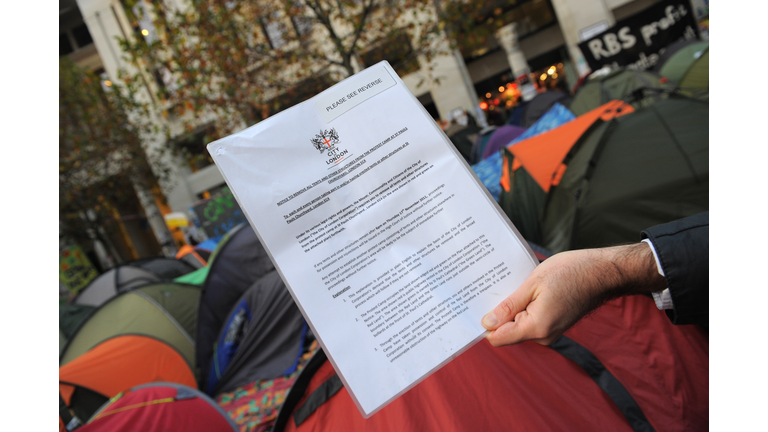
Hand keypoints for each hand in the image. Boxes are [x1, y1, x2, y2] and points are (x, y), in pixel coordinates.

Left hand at [481, 243, 665, 345]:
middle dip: (499, 314)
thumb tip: (487, 324)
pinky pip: (531, 321)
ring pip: (519, 326)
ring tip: (517, 285)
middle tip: (496, 287)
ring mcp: (551, 332)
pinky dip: (525, 308)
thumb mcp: (533, 284)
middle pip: (507, 333)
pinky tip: (527, 289)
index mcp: (536, 328)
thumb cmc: (571, 272)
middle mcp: (544, 336)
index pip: (498, 339)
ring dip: (514, 308)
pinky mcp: (555, 325)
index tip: (477, 305)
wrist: (603, 272)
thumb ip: (509, 306)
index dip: (485, 324)